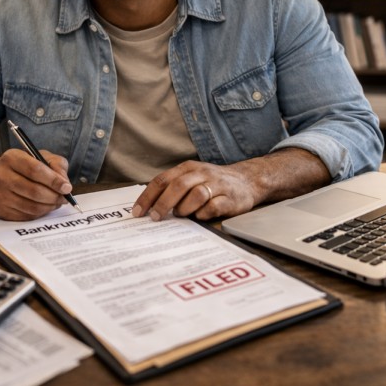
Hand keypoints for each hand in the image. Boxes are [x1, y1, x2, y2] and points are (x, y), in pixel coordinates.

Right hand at [0, 149, 73, 220]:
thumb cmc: (21, 166)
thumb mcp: (39, 156)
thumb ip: (56, 164)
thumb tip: (65, 183)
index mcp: (11, 158)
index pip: (36, 170)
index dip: (54, 181)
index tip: (67, 187)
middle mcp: (1, 176)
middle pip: (35, 191)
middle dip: (54, 196)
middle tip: (64, 198)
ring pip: (32, 207)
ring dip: (49, 206)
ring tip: (56, 202)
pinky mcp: (0, 210)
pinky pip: (26, 216)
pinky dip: (40, 213)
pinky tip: (44, 207)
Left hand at [131, 160, 260, 221]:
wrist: (248, 180)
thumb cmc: (212, 182)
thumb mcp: (191, 177)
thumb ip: (173, 187)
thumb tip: (149, 206)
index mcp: (188, 168)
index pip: (162, 180)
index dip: (148, 196)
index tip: (138, 212)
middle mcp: (202, 173)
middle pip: (178, 186)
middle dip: (163, 203)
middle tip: (155, 217)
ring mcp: (217, 185)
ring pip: (196, 195)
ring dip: (184, 208)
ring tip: (182, 215)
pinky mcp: (231, 199)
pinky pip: (213, 207)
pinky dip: (203, 214)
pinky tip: (200, 216)